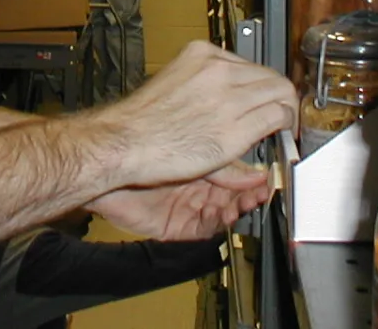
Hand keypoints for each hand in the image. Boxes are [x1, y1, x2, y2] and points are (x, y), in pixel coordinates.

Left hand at [90, 161, 272, 240]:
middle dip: (249, 195)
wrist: (109, 164)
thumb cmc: (141, 148)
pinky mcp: (177, 226)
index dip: (253, 178)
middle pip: (233, 196)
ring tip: (247, 203)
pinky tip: (224, 214)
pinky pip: (203, 229)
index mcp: (201, 163)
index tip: (268, 178)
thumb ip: (223, 165)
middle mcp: (196, 186)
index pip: (236, 173)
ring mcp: (188, 206)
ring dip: (236, 209)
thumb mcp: (192, 151)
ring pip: (222, 213)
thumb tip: (254, 171)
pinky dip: (215, 223)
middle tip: (262, 193)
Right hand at [98, 42, 297, 188]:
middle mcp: (218, 69)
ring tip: (280, 126)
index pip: (249, 63)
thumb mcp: (174, 84)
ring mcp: (229, 96)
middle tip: (277, 114)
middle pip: (270, 75)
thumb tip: (227, 101)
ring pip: (280, 92)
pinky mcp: (236, 126)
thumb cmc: (142, 122)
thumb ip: (203, 86)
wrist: (125, 143)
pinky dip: (284, 126)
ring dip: (285, 110)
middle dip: (277, 95)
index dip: (259, 85)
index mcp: (201, 54)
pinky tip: (278, 135)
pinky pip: (277, 117)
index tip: (260, 98)